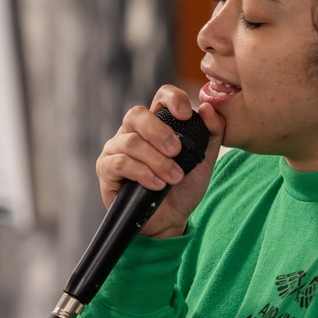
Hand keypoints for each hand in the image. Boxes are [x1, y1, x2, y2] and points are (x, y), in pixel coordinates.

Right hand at [97, 85, 225, 237]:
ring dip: (156, 161)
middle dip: (159, 132)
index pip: (160, 97)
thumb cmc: (183, 188)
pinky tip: (157, 185)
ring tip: (173, 178)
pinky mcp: (106, 169)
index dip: (172, 99)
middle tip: (177, 152)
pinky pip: (120, 162)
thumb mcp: (204, 162)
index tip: (186, 115)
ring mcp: (116, 149)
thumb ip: (211, 134)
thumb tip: (208, 109)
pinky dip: (142, 173)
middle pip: (137, 114)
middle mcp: (133, 132)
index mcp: (156, 124)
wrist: (170, 221)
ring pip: (131, 142)